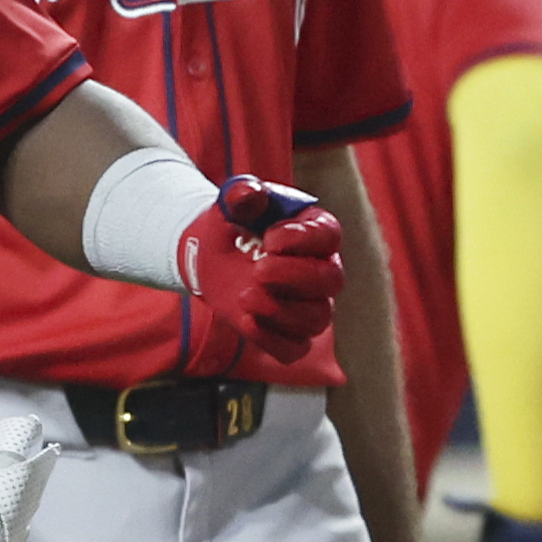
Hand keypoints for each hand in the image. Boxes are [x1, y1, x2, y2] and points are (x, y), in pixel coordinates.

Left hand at [178, 175, 342, 361]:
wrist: (211, 256)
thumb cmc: (232, 225)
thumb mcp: (231, 204)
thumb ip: (241, 194)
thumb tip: (250, 192)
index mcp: (315, 231)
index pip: (328, 235)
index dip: (303, 239)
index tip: (269, 239)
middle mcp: (322, 270)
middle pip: (330, 280)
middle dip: (293, 277)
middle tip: (257, 270)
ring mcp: (309, 305)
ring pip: (316, 319)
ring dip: (279, 310)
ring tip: (243, 296)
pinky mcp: (289, 334)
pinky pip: (293, 348)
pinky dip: (270, 339)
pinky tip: (245, 321)